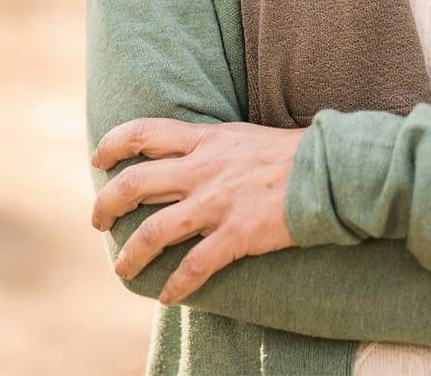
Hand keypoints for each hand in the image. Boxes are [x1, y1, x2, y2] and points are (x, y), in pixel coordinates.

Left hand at [91, 117, 304, 305]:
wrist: (331, 171)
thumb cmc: (291, 155)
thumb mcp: (242, 137)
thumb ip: (211, 146)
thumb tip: (186, 157)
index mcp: (206, 140)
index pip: (144, 133)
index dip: (113, 145)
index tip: (98, 161)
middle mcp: (205, 168)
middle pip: (135, 183)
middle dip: (106, 204)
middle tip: (99, 221)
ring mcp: (219, 202)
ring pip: (155, 230)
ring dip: (132, 254)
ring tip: (123, 270)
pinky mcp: (237, 233)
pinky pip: (194, 265)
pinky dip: (176, 285)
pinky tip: (169, 298)